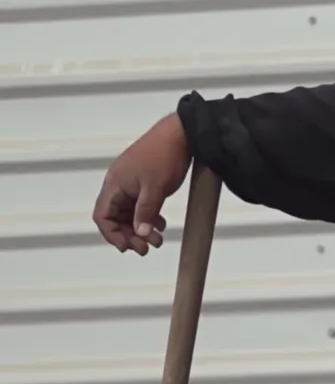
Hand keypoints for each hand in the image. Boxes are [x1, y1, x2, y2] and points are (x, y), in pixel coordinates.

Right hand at [93, 114, 192, 254]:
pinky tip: (161, 225)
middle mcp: (119, 184)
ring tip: (157, 241)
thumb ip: (146, 213)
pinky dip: (149, 217)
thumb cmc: (164, 155)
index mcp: (114, 185)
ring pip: (130, 212)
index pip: (102, 216)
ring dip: (141, 228)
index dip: (112, 234)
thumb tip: (141, 234)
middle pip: (116, 217)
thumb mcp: (155, 189)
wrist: (182, 134)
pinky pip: (141, 204)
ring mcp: (132, 182)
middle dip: (130, 235)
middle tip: (146, 249)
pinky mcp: (145, 181)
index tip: (127, 247)